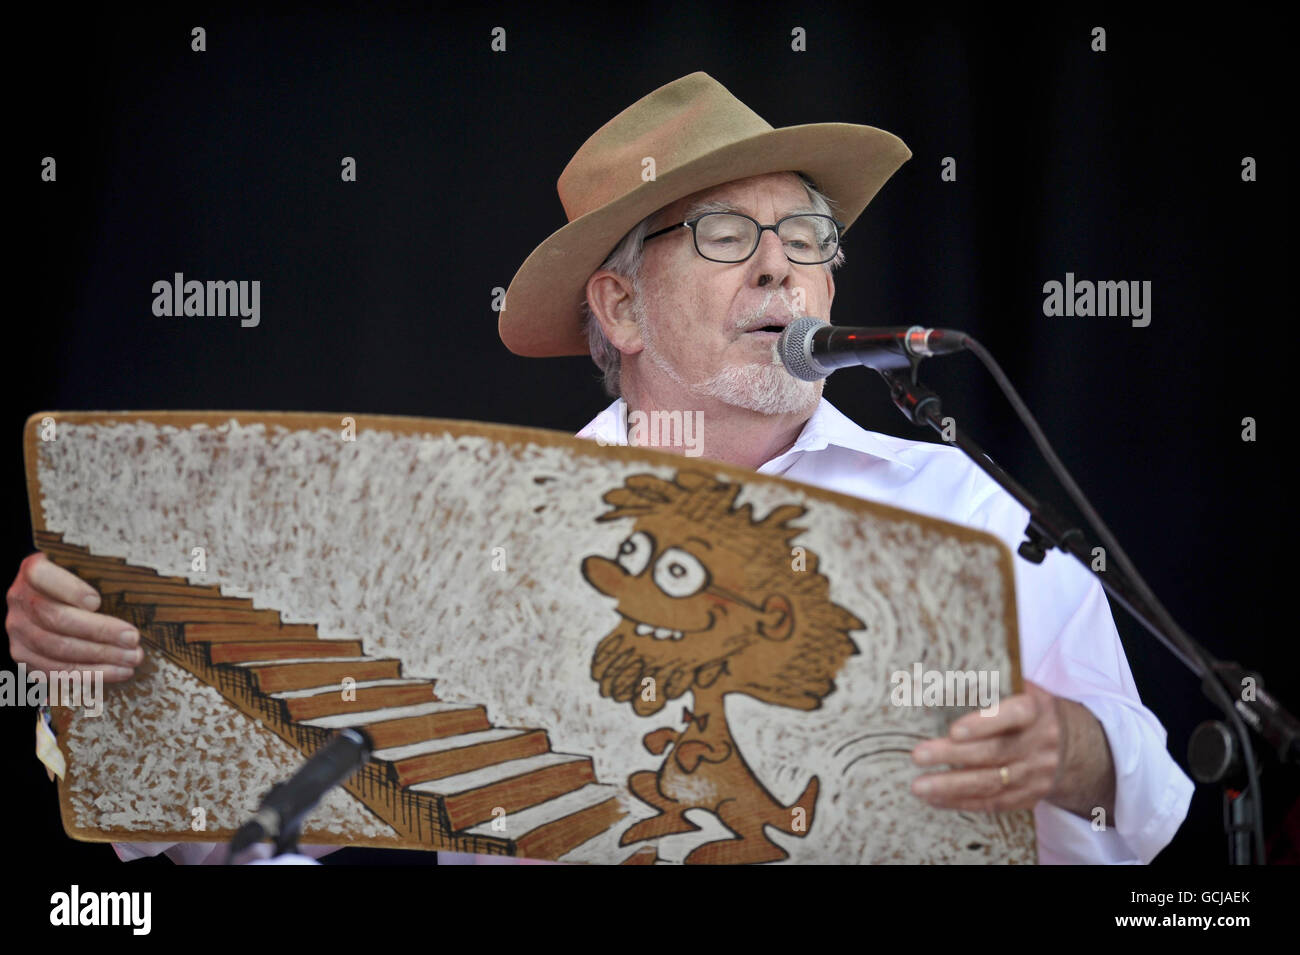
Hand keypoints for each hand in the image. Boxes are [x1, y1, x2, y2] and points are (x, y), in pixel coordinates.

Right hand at [6, 552, 141, 681]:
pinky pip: (57, 671)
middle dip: (99, 631)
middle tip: (133, 638)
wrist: (44, 599)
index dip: (70, 590)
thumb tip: (138, 588)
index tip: (97, 601)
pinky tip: (118, 671)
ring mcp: (19, 630)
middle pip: (57, 618)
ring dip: (101, 656)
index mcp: (32, 571)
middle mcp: (20, 600)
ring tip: (132, 658)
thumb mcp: (84, 568)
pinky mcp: (25, 656)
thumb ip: (99, 574)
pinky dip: (91, 673)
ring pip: (58, 648)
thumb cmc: (76, 582)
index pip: (44, 576)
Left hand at [908, 680, 1114, 819]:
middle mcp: (1037, 744)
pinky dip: (961, 802)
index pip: (1013, 715)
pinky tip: (934, 799)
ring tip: (919, 786)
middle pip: (993, 753)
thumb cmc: (1034, 709)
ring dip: (951, 786)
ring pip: (990, 783)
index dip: (985, 723)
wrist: (1077, 745)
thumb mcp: (1025, 689)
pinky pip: (993, 803)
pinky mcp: (1028, 796)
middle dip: (952, 756)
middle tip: (918, 755)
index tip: (955, 730)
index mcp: (1037, 711)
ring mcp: (1034, 774)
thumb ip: (994, 683)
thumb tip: (941, 674)